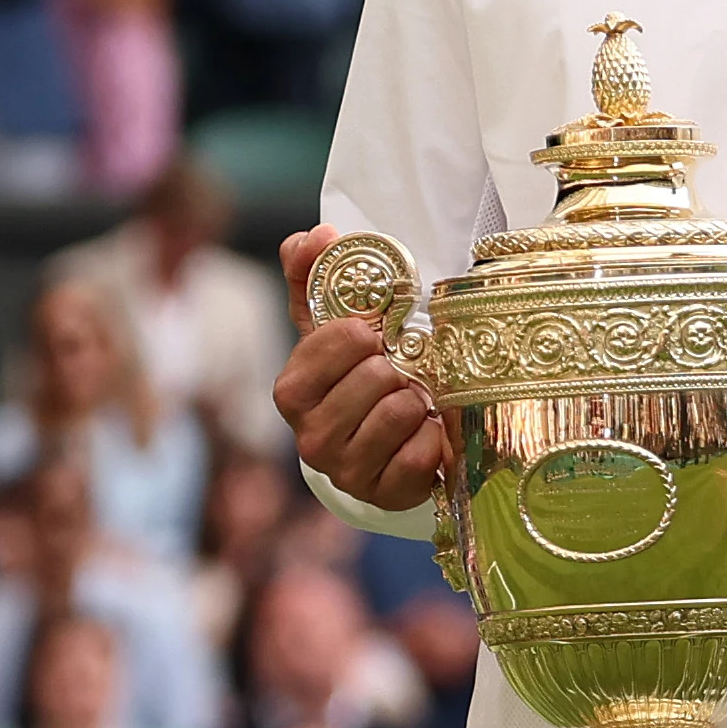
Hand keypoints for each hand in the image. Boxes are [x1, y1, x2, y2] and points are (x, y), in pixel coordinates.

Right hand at [272, 225, 450, 507]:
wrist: (378, 447)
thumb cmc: (352, 377)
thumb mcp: (328, 325)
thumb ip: (312, 274)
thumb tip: (314, 234)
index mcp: (292, 391)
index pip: (336, 341)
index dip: (366, 331)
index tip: (376, 335)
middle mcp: (310, 437)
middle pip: (374, 376)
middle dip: (396, 367)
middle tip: (400, 372)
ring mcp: (346, 471)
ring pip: (399, 411)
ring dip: (418, 398)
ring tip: (413, 399)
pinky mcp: (385, 494)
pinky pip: (423, 453)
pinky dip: (434, 437)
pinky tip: (426, 432)